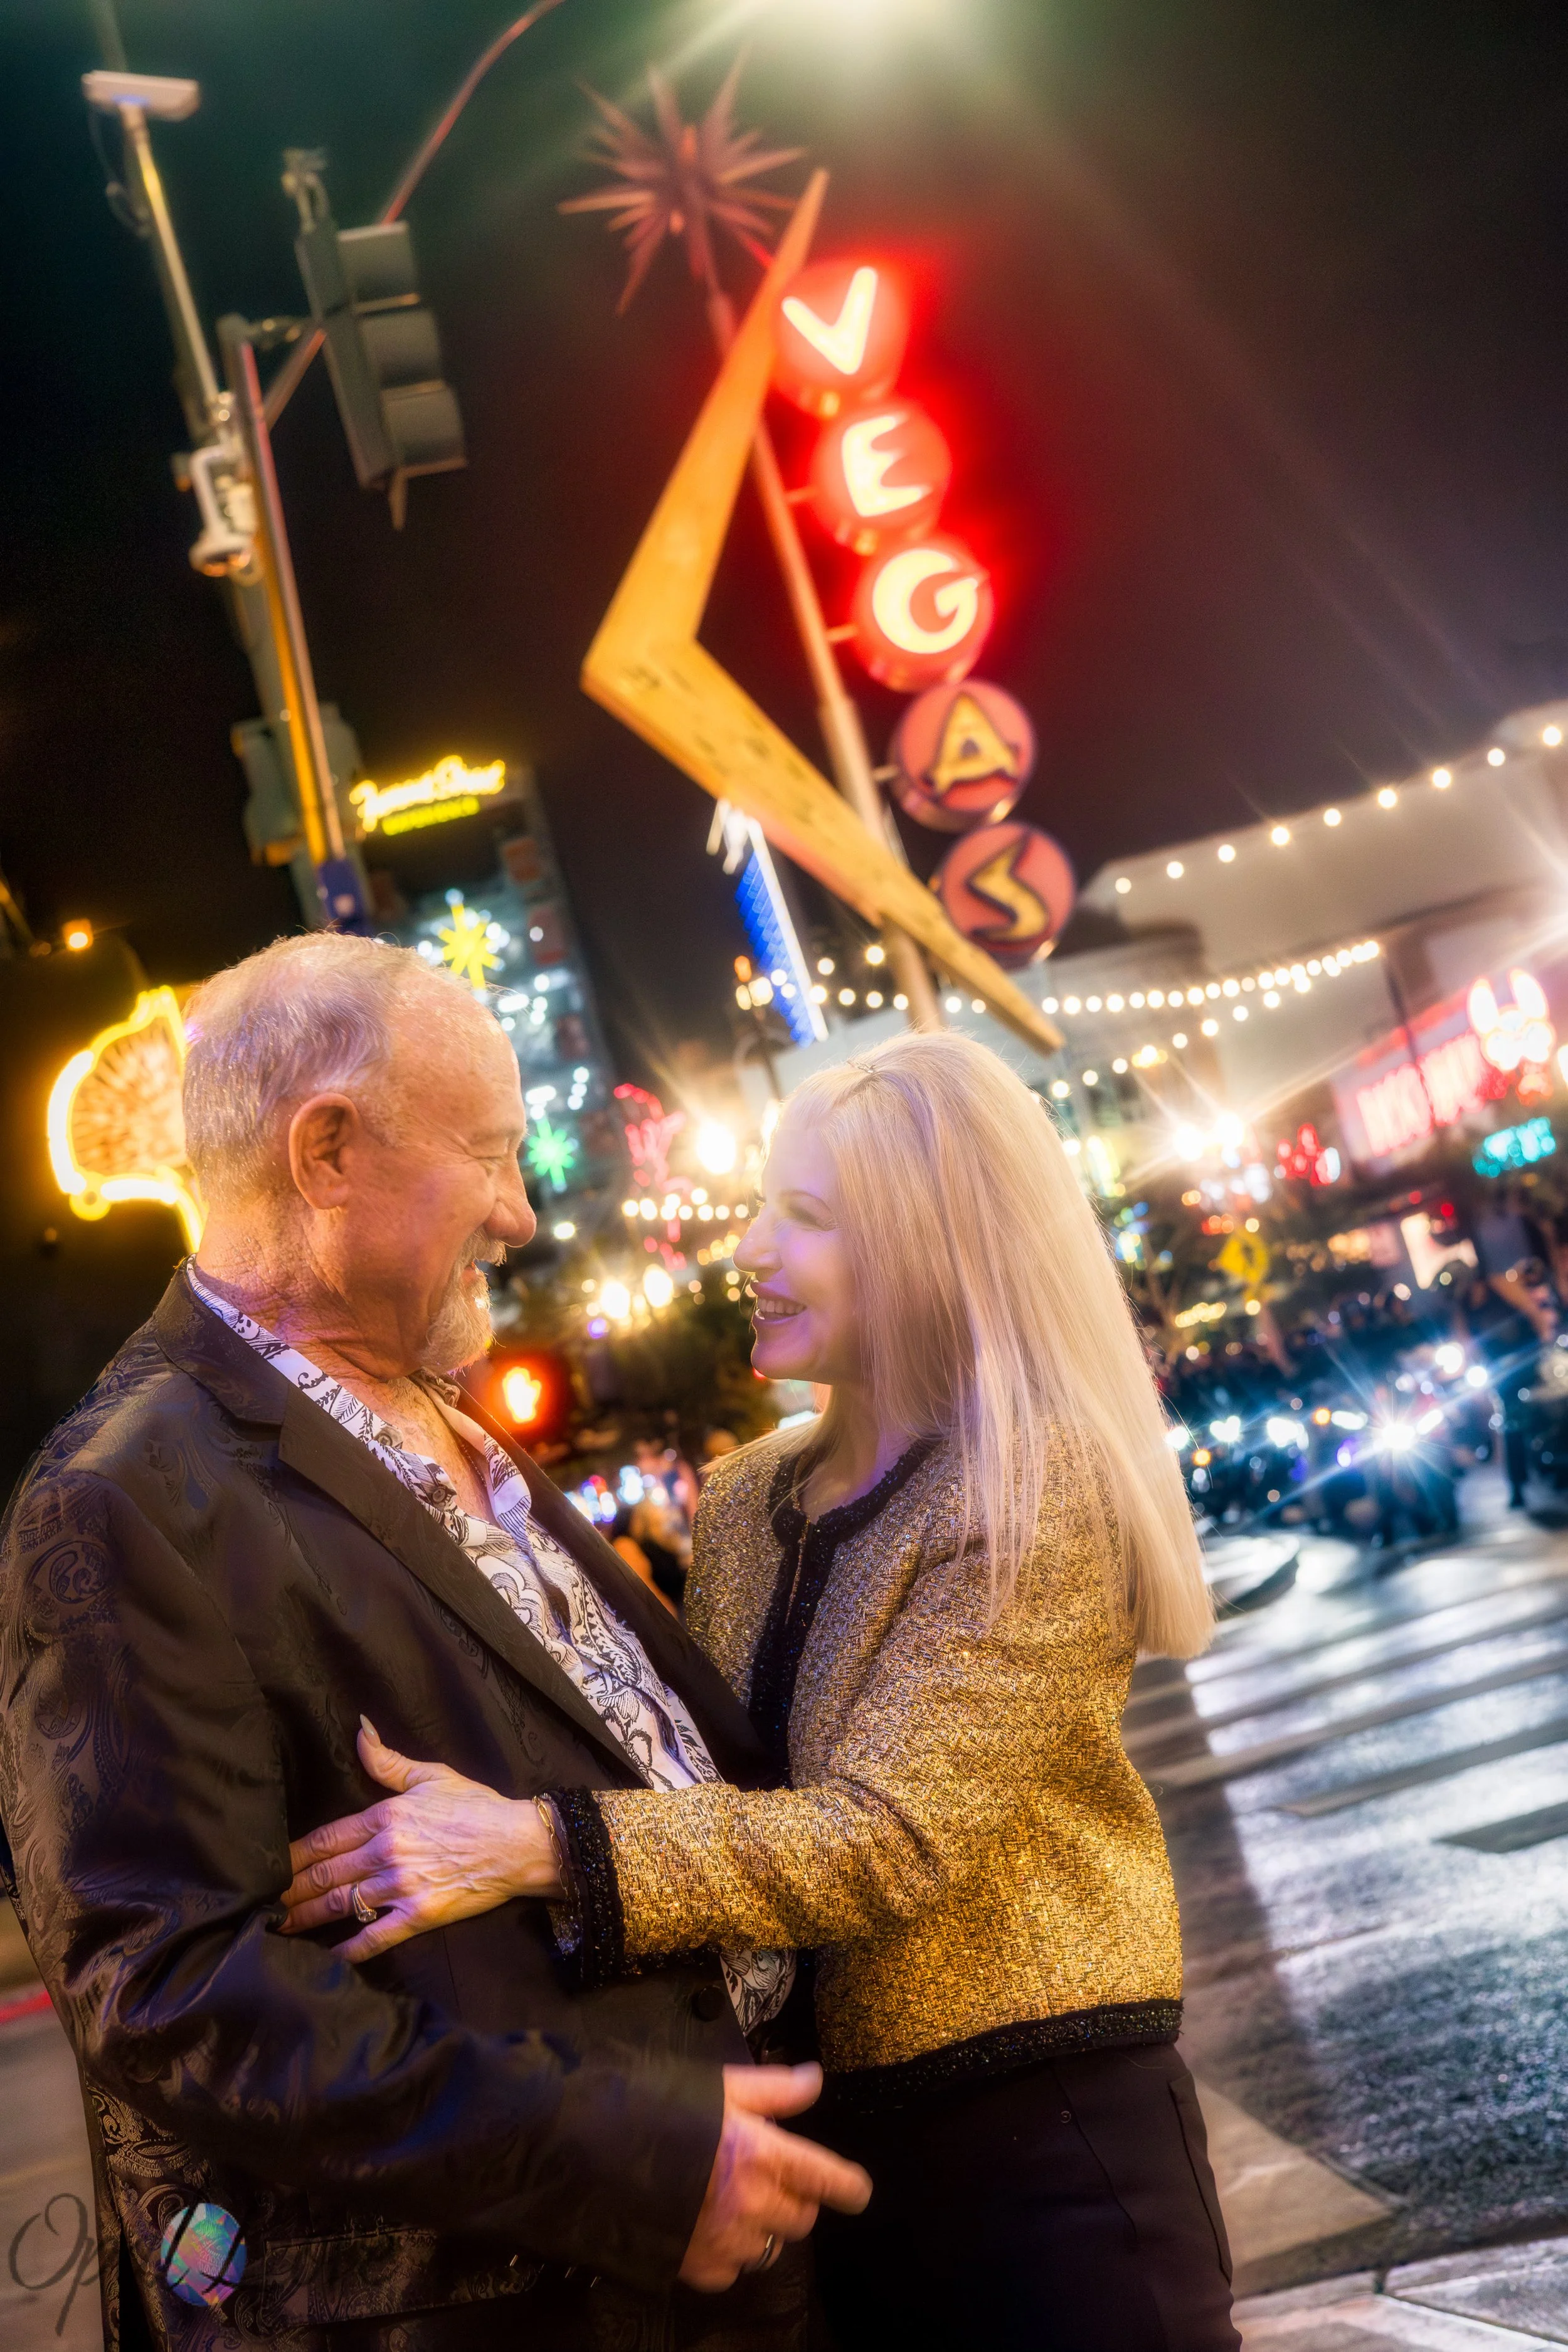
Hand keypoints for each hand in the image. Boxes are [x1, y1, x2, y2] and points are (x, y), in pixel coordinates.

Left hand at [279, 1719, 562, 1960]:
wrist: (518, 1843)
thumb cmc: (476, 1806)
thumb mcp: (431, 1775)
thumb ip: (387, 1760)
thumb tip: (359, 1730)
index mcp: (385, 1816)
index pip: (325, 1838)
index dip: (294, 1855)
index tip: (270, 1865)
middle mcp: (386, 1851)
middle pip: (324, 1873)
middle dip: (290, 1889)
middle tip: (263, 1902)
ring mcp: (401, 1886)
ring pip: (341, 1904)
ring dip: (306, 1917)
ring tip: (281, 1927)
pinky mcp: (418, 1915)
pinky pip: (374, 1936)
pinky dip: (349, 1948)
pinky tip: (329, 1955)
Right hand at [678, 2064, 870, 2292]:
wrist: (589, 2149)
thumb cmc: (658, 2107)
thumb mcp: (719, 2086)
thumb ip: (773, 2089)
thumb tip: (815, 2080)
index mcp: (760, 2154)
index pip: (823, 2176)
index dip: (847, 2187)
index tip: (858, 2192)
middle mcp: (750, 2204)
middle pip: (800, 2217)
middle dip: (795, 2198)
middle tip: (771, 2178)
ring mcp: (723, 2241)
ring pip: (768, 2247)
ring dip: (762, 2227)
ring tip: (735, 2203)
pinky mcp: (695, 2267)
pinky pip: (731, 2272)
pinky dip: (728, 2254)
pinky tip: (708, 2229)